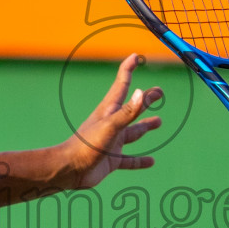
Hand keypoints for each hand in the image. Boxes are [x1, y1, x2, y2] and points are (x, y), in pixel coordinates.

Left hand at [64, 54, 163, 188]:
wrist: (69, 170)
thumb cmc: (86, 145)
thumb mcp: (110, 126)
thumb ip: (128, 112)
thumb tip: (143, 93)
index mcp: (109, 111)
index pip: (121, 84)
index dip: (128, 69)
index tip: (135, 57)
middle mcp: (112, 124)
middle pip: (132, 108)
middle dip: (146, 99)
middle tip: (159, 92)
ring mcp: (112, 142)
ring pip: (132, 132)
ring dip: (145, 127)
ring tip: (158, 122)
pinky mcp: (111, 160)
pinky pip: (129, 159)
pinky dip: (140, 161)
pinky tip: (151, 161)